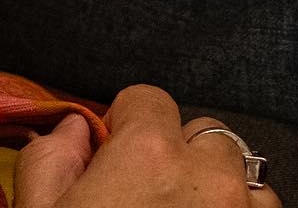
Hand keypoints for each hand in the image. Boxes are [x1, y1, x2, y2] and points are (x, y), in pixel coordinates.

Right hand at [15, 87, 278, 207]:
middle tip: (150, 197)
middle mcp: (209, 178)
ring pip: (246, 180)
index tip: (117, 156)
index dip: (127, 126)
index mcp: (148, 153)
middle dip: (179, 156)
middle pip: (205, 136)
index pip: (148, 99)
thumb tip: (71, 130)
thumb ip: (51, 158)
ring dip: (221, 194)